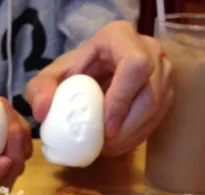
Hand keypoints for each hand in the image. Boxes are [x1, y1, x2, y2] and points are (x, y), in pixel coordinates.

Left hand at [26, 21, 172, 156]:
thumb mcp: (48, 79)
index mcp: (120, 37)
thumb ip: (39, 91)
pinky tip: (116, 144)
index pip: (135, 66)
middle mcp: (149, 49)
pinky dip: (136, 137)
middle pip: (150, 93)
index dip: (122, 99)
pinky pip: (158, 119)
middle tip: (104, 144)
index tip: (106, 127)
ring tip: (107, 146)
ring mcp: (162, 72)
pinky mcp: (165, 93)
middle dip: (127, 126)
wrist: (89, 78)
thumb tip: (44, 112)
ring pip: (157, 109)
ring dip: (132, 135)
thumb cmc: (70, 76)